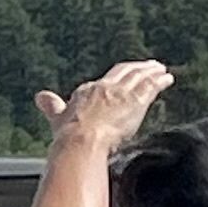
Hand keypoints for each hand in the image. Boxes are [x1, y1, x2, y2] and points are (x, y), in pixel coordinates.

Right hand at [38, 59, 172, 148]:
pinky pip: (151, 86)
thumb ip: (52, 107)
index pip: (105, 82)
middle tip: (148, 65)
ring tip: (160, 69)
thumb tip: (40, 97)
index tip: (123, 78)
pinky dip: (160, 81)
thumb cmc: (69, 136)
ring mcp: (121, 93)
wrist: (82, 141)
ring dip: (151, 72)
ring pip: (139, 77)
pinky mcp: (135, 101)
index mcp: (87, 91)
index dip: (116, 79)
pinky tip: (167, 78)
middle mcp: (105, 88)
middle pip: (124, 72)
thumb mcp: (58, 118)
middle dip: (136, 68)